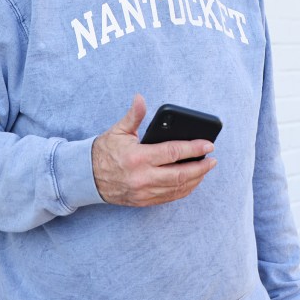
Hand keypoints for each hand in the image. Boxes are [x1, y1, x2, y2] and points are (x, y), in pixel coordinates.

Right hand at [91, 94, 216, 206]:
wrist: (86, 177)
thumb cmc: (104, 151)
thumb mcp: (118, 130)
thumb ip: (134, 115)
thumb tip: (140, 98)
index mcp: (137, 157)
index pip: (173, 153)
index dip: (194, 149)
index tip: (209, 145)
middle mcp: (142, 177)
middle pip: (180, 175)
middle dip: (200, 167)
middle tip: (212, 159)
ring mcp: (143, 192)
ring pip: (177, 188)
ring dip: (195, 179)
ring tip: (205, 169)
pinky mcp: (143, 201)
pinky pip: (169, 197)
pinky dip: (184, 190)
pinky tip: (192, 181)